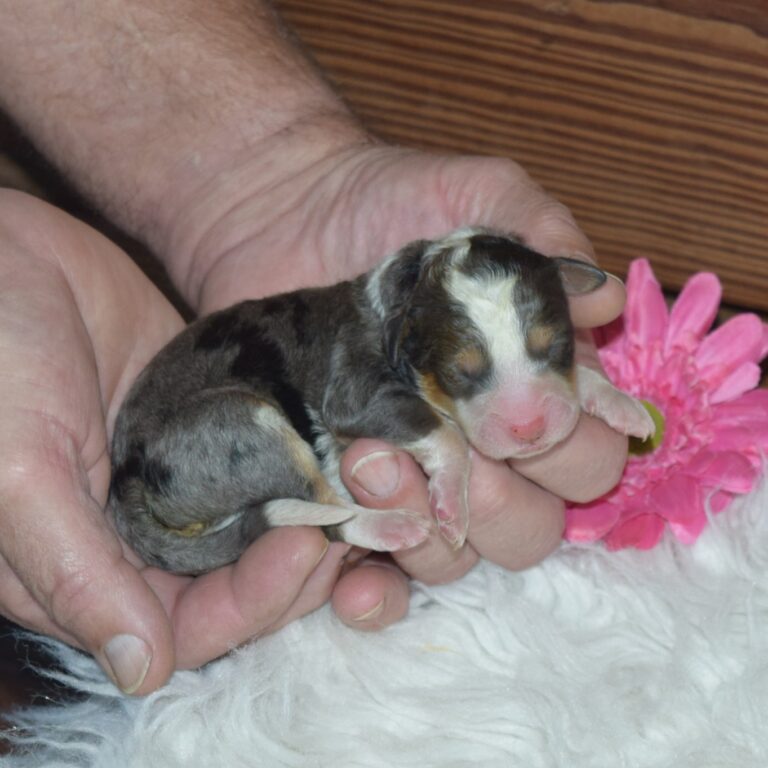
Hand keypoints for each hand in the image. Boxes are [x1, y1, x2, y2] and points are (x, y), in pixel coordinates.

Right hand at [0, 191, 332, 692]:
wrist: (11, 255)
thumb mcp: (18, 470)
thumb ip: (74, 570)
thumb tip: (141, 670)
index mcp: (92, 566)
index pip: (188, 623)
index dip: (250, 604)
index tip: (302, 550)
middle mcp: (146, 532)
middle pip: (242, 583)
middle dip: (300, 565)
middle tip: (349, 520)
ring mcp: (187, 477)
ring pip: (267, 526)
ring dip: (317, 518)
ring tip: (363, 487)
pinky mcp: (216, 425)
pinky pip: (273, 460)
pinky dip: (310, 463)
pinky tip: (349, 448)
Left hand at [163, 130, 628, 628]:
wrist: (280, 213)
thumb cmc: (386, 200)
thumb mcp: (477, 196)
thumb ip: (543, 237)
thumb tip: (605, 298)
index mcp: (526, 388)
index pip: (587, 456)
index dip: (567, 448)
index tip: (517, 411)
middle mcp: (479, 447)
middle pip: (535, 527)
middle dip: (506, 500)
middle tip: (454, 444)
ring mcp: (412, 479)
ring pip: (461, 558)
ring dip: (433, 534)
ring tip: (371, 464)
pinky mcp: (343, 496)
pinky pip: (377, 575)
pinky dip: (375, 591)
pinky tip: (351, 575)